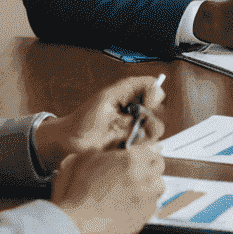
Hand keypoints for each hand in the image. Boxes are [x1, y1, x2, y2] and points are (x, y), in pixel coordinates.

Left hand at [34, 74, 165, 169]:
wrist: (72, 142)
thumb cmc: (84, 118)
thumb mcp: (107, 97)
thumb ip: (132, 87)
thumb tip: (157, 88)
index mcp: (131, 96)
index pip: (156, 90)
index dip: (155, 96)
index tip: (147, 103)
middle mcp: (136, 112)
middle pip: (160, 110)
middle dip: (152, 116)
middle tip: (138, 120)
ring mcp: (135, 129)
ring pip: (157, 129)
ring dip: (147, 131)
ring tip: (131, 134)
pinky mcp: (133, 146)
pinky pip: (147, 146)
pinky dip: (141, 145)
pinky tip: (128, 144)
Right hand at [52, 140, 165, 233]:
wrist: (75, 221)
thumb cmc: (77, 192)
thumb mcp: (86, 159)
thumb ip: (106, 151)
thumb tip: (114, 151)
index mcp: (131, 158)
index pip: (152, 150)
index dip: (146, 154)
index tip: (142, 159)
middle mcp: (144, 176)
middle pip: (159, 167)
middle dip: (150, 168)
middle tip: (138, 175)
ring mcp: (147, 196)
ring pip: (158, 187)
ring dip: (149, 187)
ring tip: (133, 192)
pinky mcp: (145, 215)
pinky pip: (152, 206)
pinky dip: (144, 205)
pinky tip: (129, 207)